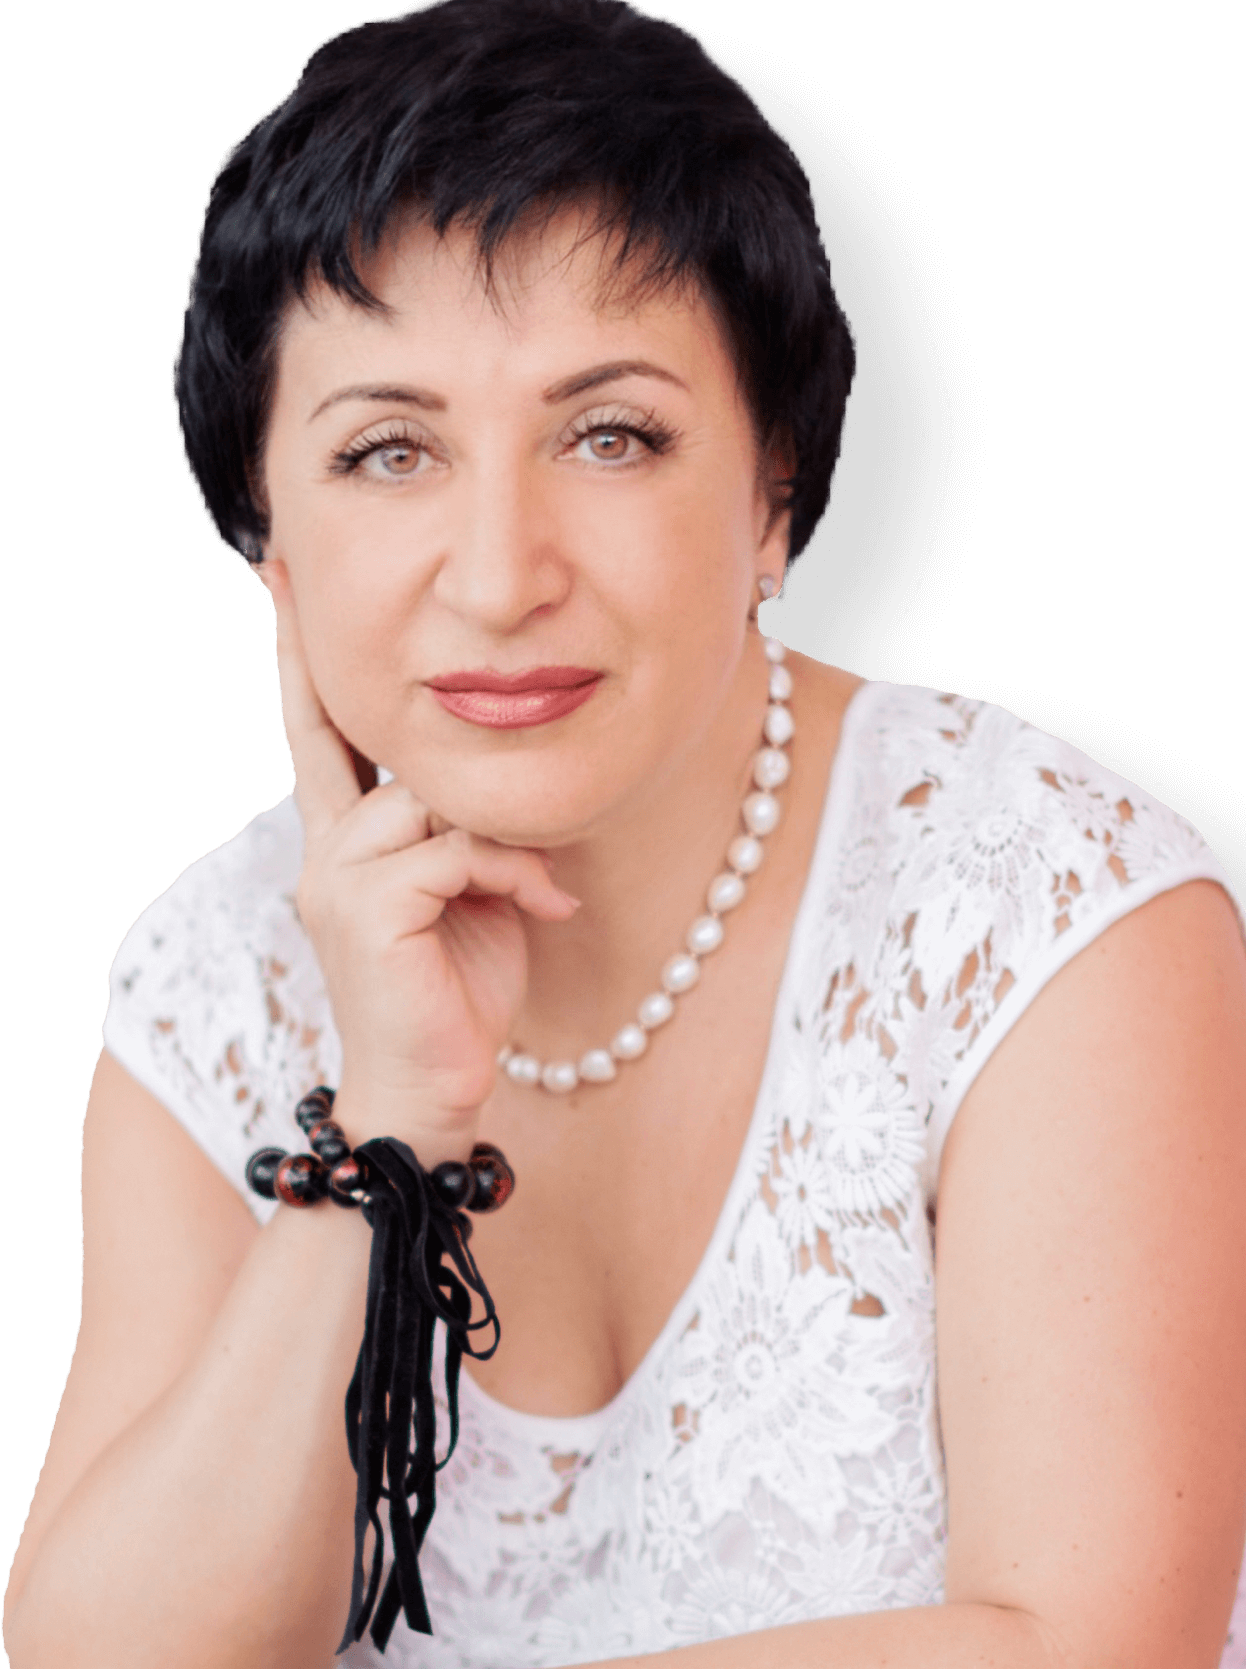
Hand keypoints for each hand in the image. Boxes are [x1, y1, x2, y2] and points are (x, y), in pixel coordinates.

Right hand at [256, 562, 578, 1156]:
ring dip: (499, 835)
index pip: (316, 734)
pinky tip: (545, 908)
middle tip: (364, 639)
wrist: (435, 1090)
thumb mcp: (473, 892)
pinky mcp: (370, 909)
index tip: (278, 578)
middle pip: (361, 740)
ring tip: (540, 889)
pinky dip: (512, 872)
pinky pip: (454, 849)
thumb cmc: (459, 993)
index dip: (298, 660)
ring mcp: (339, 878)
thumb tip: (498, 779)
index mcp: (345, 843)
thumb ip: (466, 828)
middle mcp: (327, 851)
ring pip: (426, 798)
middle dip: (390, 698)